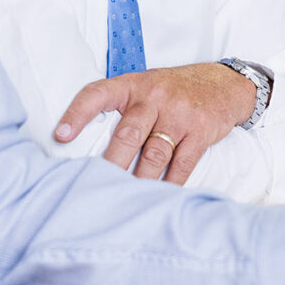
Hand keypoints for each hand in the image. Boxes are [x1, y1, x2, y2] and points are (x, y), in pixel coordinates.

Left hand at [54, 63, 255, 183]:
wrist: (224, 84)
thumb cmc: (175, 90)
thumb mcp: (146, 86)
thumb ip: (122, 107)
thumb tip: (86, 143)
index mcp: (133, 85)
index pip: (97, 93)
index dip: (77, 113)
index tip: (60, 136)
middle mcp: (154, 97)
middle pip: (127, 134)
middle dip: (110, 164)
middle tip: (93, 187)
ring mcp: (180, 114)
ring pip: (153, 154)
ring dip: (139, 181)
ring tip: (125, 199)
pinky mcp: (200, 131)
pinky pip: (182, 164)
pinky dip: (170, 184)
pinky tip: (160, 196)